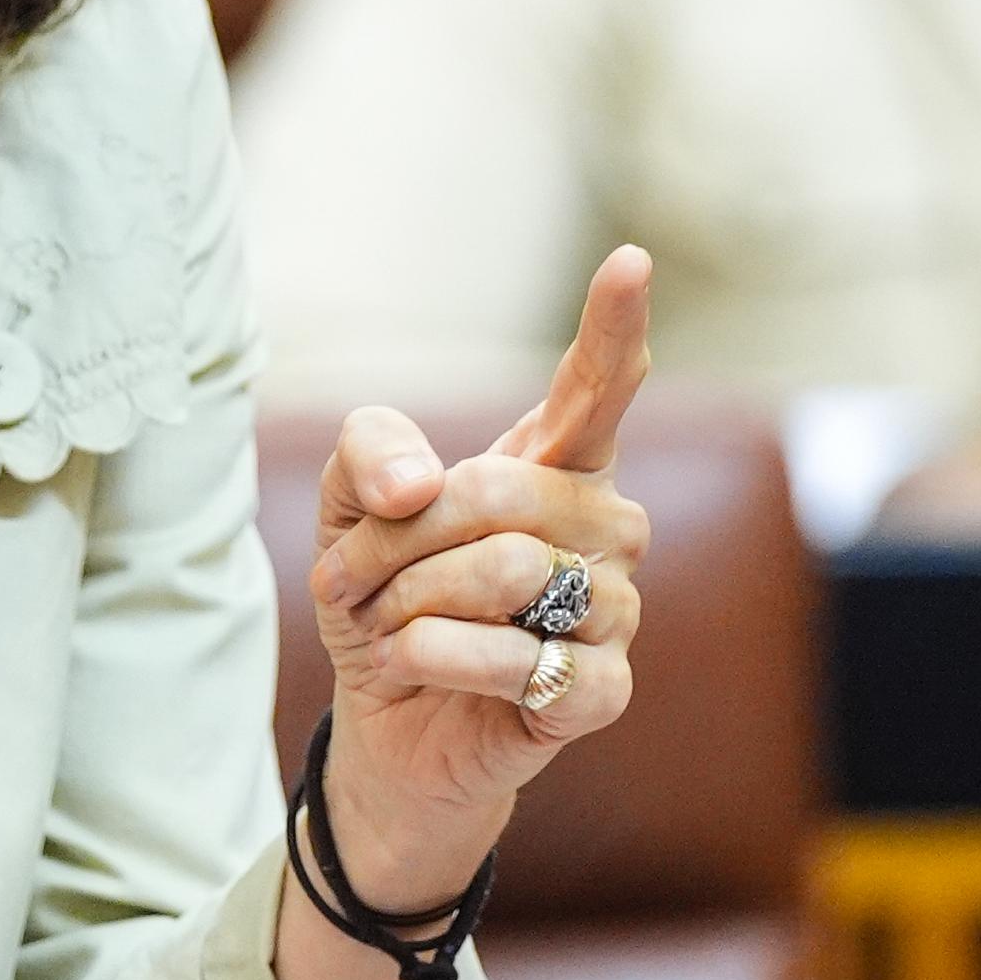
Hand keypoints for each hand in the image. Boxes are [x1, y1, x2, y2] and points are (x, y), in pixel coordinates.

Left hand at [304, 248, 655, 913]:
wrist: (385, 720)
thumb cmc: (387, 599)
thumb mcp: (350, 507)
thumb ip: (372, 453)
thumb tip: (423, 486)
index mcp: (556, 466)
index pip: (597, 386)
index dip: (613, 326)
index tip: (629, 259)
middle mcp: (604, 529)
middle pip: (503, 491)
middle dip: (400, 536)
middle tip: (356, 578)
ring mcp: (615, 612)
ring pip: (508, 573)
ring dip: (410, 601)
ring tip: (388, 626)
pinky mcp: (601, 692)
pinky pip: (522, 659)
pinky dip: (440, 657)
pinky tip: (416, 665)